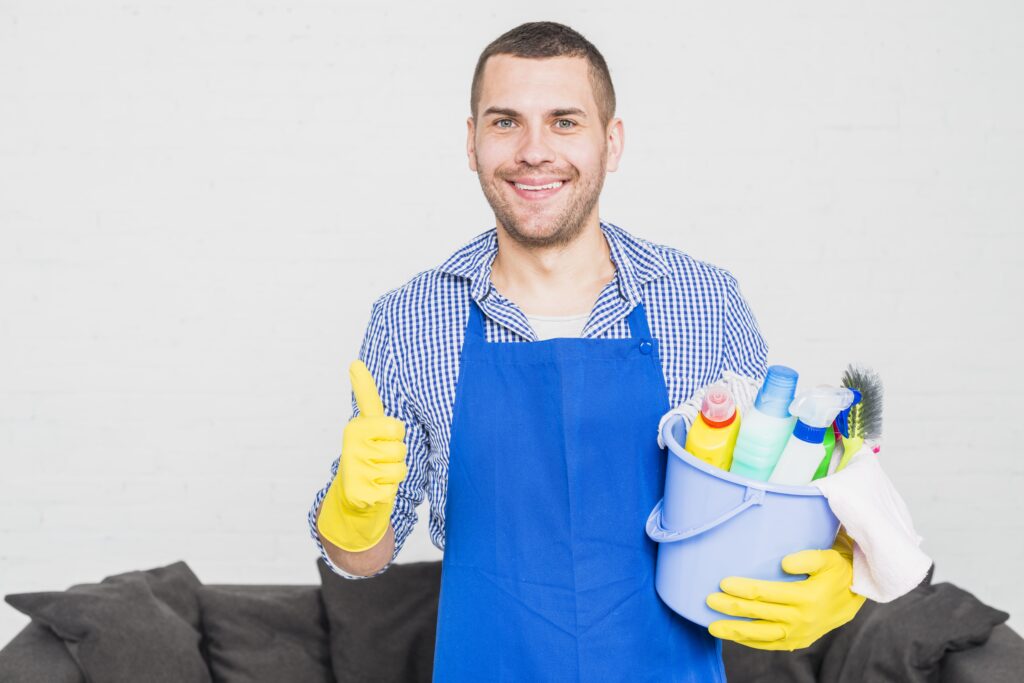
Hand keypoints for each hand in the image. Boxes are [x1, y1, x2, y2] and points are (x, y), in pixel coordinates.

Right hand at [317, 360, 407, 551]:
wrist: (352, 497)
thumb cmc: (368, 455)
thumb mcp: (368, 425)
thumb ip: (365, 396)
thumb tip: (355, 361)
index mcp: (357, 427)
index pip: (393, 426)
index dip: (393, 433)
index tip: (363, 392)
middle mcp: (352, 446)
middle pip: (401, 448)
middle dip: (397, 456)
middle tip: (380, 460)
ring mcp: (355, 469)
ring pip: (399, 469)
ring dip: (393, 475)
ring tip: (377, 474)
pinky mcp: (359, 492)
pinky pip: (392, 489)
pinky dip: (387, 492)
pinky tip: (373, 489)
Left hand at [705, 537, 864, 650]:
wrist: (856, 594)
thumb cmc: (837, 570)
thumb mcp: (827, 558)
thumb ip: (806, 558)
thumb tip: (783, 563)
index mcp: (807, 597)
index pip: (766, 593)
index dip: (743, 589)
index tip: (723, 583)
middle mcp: (802, 618)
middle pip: (759, 613)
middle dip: (732, 607)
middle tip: (708, 601)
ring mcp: (800, 633)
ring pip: (761, 634)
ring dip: (735, 630)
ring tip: (713, 626)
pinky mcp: (799, 641)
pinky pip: (770, 644)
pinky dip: (751, 642)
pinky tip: (734, 637)